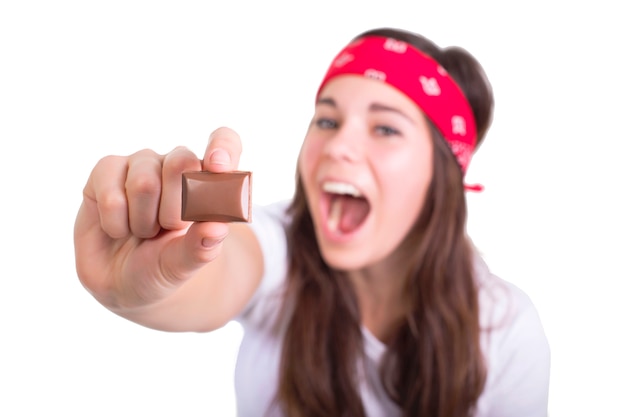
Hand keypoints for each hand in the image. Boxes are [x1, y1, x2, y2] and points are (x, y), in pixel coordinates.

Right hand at [74, 127, 242, 310]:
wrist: (123, 283)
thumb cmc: (163, 266)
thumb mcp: (184, 265)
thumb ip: (200, 247)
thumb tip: (217, 229)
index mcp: (209, 180)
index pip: (226, 143)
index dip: (223, 147)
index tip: (219, 166)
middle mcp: (177, 164)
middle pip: (182, 161)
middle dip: (175, 209)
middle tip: (169, 229)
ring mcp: (142, 164)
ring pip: (144, 183)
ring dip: (143, 222)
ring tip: (144, 232)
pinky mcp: (107, 170)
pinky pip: (112, 194)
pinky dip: (116, 223)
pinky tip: (118, 229)